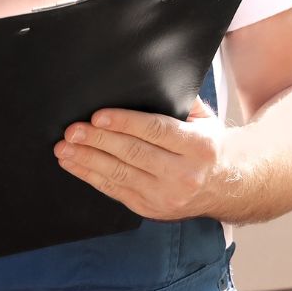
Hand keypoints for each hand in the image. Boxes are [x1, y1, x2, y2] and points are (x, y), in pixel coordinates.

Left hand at [55, 98, 229, 220]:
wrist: (226, 186)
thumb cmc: (208, 146)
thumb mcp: (206, 120)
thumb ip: (182, 102)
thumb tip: (151, 81)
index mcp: (199, 146)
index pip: (156, 131)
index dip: (125, 123)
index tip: (99, 116)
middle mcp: (184, 174)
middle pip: (133, 153)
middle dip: (98, 140)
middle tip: (73, 130)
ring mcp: (166, 196)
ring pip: (120, 174)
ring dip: (88, 160)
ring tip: (65, 147)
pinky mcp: (150, 209)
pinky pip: (115, 190)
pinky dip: (91, 176)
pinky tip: (74, 164)